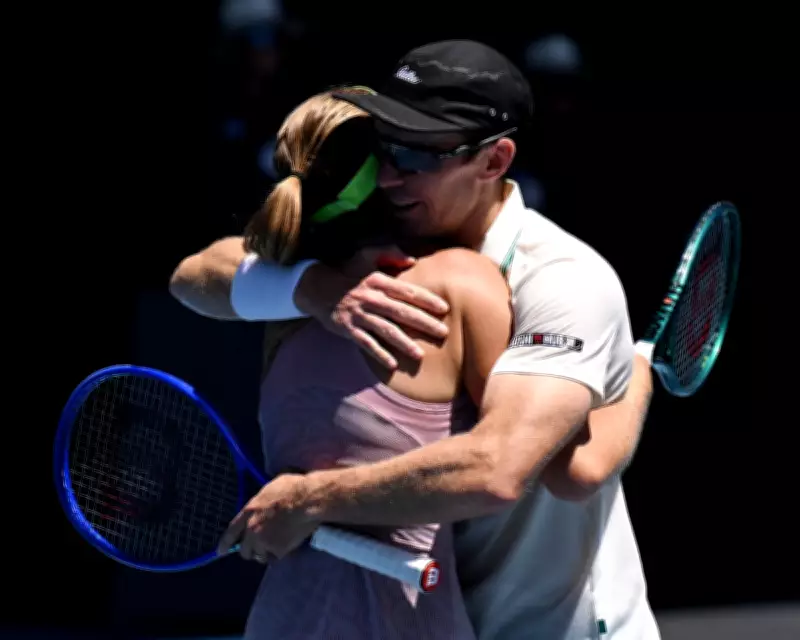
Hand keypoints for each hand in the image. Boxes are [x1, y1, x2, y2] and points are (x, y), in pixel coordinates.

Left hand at [217, 474, 318, 563]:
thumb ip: (261, 503)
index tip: (220, 552)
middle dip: (251, 550)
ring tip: (276, 546)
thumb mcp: (269, 489)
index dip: (225, 543)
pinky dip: (279, 554)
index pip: (231, 531)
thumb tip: (262, 505)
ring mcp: (264, 541)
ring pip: (260, 556)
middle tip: (260, 548)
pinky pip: (275, 557)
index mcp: (249, 511)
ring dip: (265, 553)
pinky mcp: (278, 550)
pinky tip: (287, 546)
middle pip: (245, 550)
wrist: (307, 500)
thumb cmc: (291, 488)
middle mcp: (252, 529)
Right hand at [327, 249, 449, 368]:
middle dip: (423, 323)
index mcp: (378, 280)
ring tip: (420, 354)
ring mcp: (359, 315)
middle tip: (442, 333)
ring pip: (385, 330)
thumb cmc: (347, 272)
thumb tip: (412, 259)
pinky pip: (366, 344)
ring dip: (403, 343)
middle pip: (401, 312)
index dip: (426, 299)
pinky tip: (393, 364)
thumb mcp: (366, 255)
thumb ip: (389, 253)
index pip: (407, 291)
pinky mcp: (348, 329)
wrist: (316, 287)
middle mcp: (370, 298)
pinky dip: (379, 354)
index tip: (444, 308)